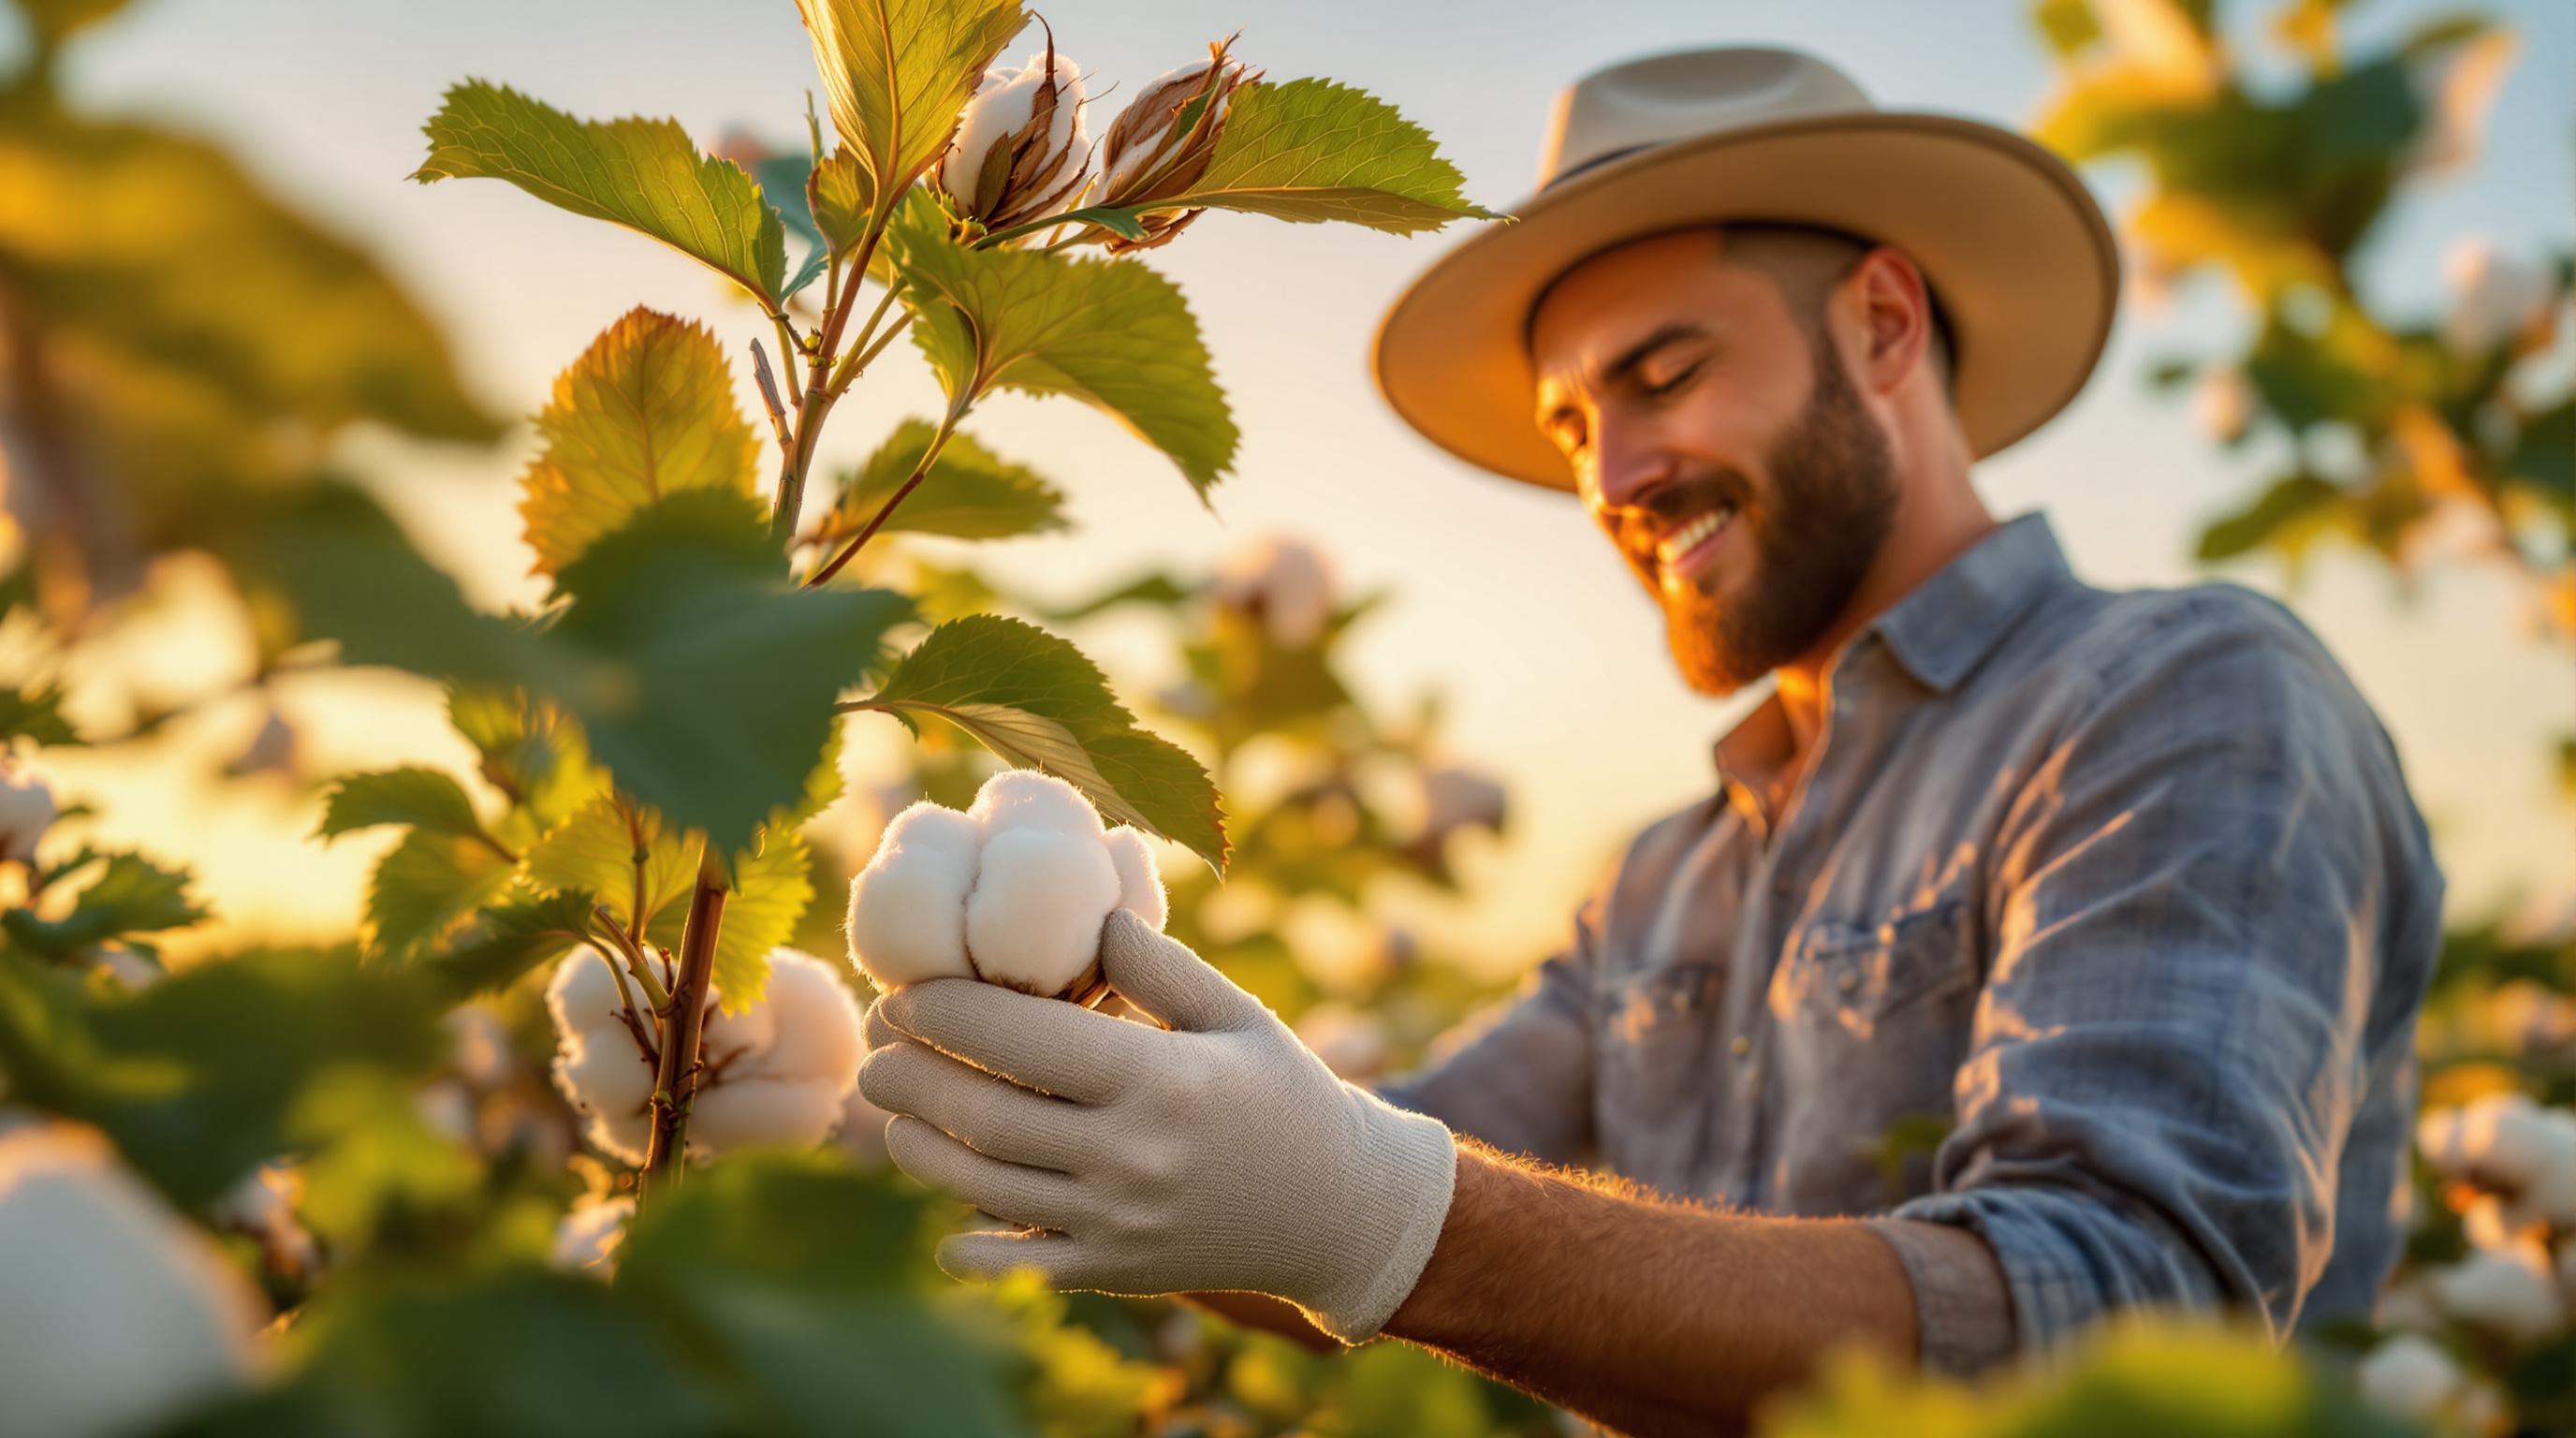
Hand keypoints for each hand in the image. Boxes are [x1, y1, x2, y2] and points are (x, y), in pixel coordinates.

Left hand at [858, 909, 1456, 1341]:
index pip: (1021, 1037)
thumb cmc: (1282, 1093)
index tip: (902, 994)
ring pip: (985, 1186)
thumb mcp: (1238, 1014)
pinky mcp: (1116, 1271)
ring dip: (920, 1148)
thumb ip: (1158, 965)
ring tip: (893, 1112)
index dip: (944, 1012)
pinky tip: (944, 1219)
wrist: (1339, 1210)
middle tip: (875, 1050)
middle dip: (909, 1076)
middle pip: (983, 1113)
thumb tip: (1085, 913)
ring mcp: (1119, 1222)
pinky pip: (1021, 1263)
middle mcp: (1132, 1155)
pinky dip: (970, 1247)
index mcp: (1160, 1079)